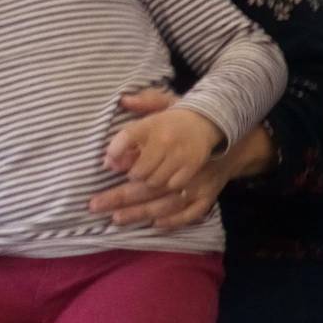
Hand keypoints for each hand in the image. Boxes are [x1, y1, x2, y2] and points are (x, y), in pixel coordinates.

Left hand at [89, 89, 240, 226]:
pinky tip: (155, 222)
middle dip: (119, 194)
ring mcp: (193, 171)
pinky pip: (190, 208)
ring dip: (140, 208)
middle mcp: (176, 149)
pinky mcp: (208, 188)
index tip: (107, 166)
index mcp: (163, 128)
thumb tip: (123, 101)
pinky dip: (173, 218)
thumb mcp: (169, 103)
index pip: (133, 137)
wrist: (226, 130)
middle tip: (96, 205)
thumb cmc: (185, 121)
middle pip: (144, 175)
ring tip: (118, 218)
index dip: (118, 153)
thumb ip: (147, 102)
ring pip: (162, 194)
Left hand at [104, 100, 223, 191]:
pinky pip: (173, 184)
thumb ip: (140, 103)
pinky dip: (167, 184)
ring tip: (150, 176)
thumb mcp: (158, 105)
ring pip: (155, 181)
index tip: (109, 162)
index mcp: (152, 123)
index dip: (114, 153)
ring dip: (149, 181)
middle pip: (139, 170)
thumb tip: (123, 102)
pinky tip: (166, 179)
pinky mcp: (193, 165)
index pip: (126, 137)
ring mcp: (180, 154)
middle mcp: (165, 139)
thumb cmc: (174, 119)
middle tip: (135, 172)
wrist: (209, 120)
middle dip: (133, 174)